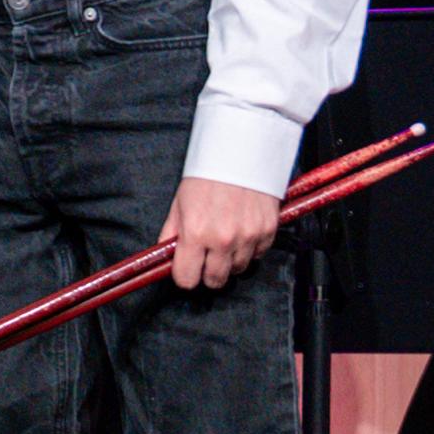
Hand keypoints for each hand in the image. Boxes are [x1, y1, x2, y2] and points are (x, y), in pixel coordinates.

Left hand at [160, 173, 281, 289]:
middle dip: (207, 273)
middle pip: (215, 281)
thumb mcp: (179, 203)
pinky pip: (258, 255)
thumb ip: (171, 234)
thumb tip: (165, 256)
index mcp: (196, 234)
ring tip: (225, 239)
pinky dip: (250, 249)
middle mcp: (223, 240)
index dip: (185, 275)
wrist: (241, 152)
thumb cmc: (207, 175)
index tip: (186, 268)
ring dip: (230, 261)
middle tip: (206, 257)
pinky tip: (242, 231)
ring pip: (238, 270)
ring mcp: (248, 237)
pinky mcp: (268, 231)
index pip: (187, 279)